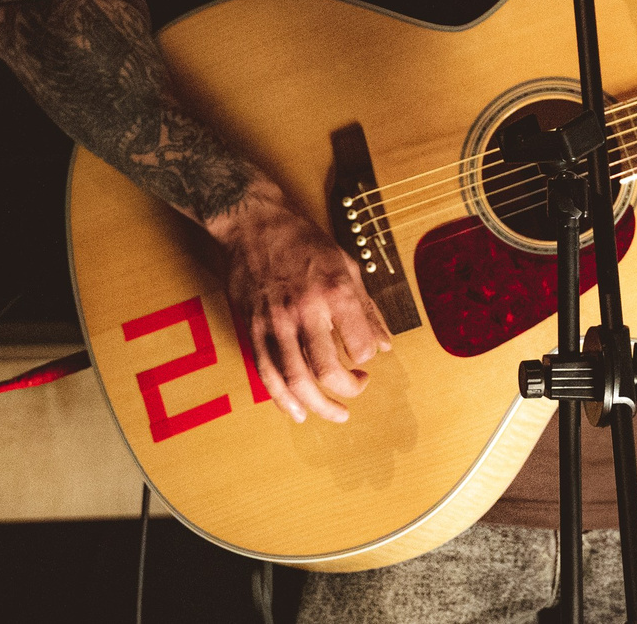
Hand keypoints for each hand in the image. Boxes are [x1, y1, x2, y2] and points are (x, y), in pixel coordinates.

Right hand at [208, 186, 391, 424]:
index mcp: (335, 291)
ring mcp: (276, 322)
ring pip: (295, 380)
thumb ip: (366, 309)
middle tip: (356, 391)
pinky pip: (267, 372)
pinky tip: (296, 411)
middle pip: (327, 370)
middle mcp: (306, 310)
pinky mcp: (253, 328)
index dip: (367, 360)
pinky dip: (282, 398)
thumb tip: (384, 344)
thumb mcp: (347, 265)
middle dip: (347, 391)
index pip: (359, 346)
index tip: (367, 360)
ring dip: (317, 406)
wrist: (254, 223)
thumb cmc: (304, 241)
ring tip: (334, 414)